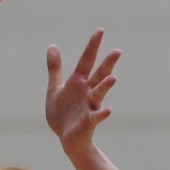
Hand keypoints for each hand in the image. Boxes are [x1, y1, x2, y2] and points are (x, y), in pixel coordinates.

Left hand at [46, 30, 119, 157]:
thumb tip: (52, 46)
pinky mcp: (88, 122)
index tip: (100, 30)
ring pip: (99, 94)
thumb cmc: (63, 114)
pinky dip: (101, 114)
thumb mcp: (55, 88)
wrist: (65, 139)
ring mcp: (89, 106)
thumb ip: (55, 68)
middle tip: (117, 51)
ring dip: (105, 86)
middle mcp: (87, 92)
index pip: (86, 60)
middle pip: (98, 75)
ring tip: (113, 78)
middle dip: (107, 64)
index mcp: (78, 82)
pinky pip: (95, 117)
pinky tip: (107, 111)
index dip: (92, 46)